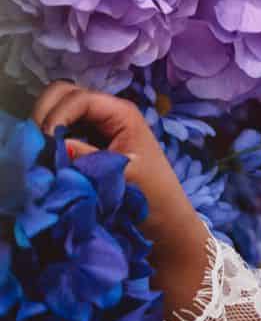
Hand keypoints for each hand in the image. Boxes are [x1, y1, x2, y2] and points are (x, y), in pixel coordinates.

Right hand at [31, 80, 211, 315]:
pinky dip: (48, 140)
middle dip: (45, 114)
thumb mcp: (118, 176)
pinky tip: (45, 159)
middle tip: (36, 144)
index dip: (56, 115)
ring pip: (58, 112)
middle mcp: (108, 115)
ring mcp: (96, 130)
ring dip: (45, 127)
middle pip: (63, 95)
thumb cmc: (152, 198)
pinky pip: (61, 133)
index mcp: (121, 113)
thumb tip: (45, 145)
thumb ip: (83, 158)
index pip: (75, 96)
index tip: (45, 143)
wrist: (164, 226)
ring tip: (38, 153)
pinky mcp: (88, 147)